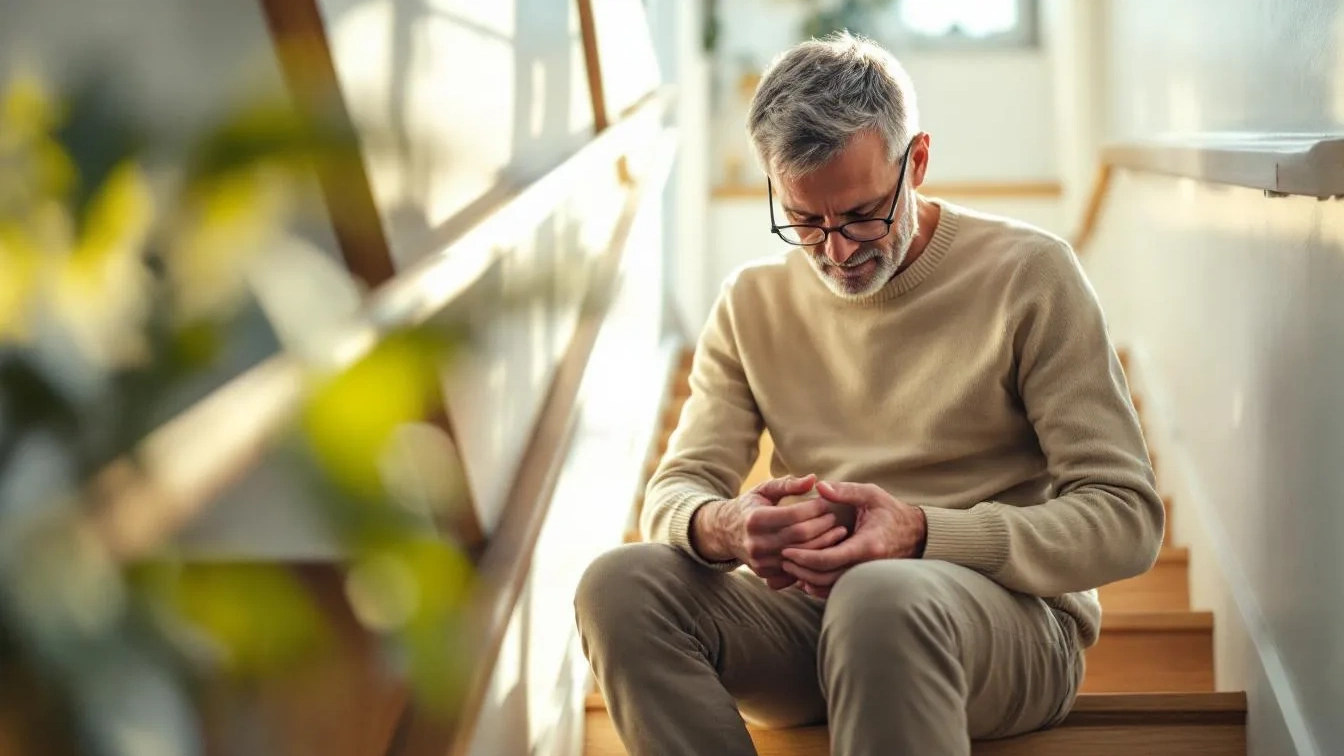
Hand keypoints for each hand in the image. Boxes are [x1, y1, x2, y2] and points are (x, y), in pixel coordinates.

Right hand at [690, 474, 849, 588]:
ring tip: (838, 533)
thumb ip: (788, 484)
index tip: (827, 503)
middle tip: (836, 518)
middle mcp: (755, 542)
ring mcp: (759, 561)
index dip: (815, 509)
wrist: (725, 533)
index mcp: (754, 519)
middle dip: (823, 527)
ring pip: (801, 555)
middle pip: (800, 536)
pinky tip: (825, 549)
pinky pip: (794, 569)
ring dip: (823, 544)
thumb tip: (814, 479)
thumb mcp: (763, 490)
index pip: (794, 515)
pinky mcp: (764, 573)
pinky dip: (811, 560)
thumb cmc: (750, 506)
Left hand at [781, 481, 926, 597]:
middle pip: (825, 578)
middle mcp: (867, 566)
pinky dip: (818, 586)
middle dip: (800, 570)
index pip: (828, 559)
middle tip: (782, 558)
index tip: (786, 550)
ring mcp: (866, 576)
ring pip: (830, 588)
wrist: (916, 534)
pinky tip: (805, 576)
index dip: (804, 557)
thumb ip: (845, 490)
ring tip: (789, 566)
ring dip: (807, 580)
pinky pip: (837, 589)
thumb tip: (819, 486)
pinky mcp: (863, 579)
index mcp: (867, 545)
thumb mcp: (871, 494)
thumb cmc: (891, 511)